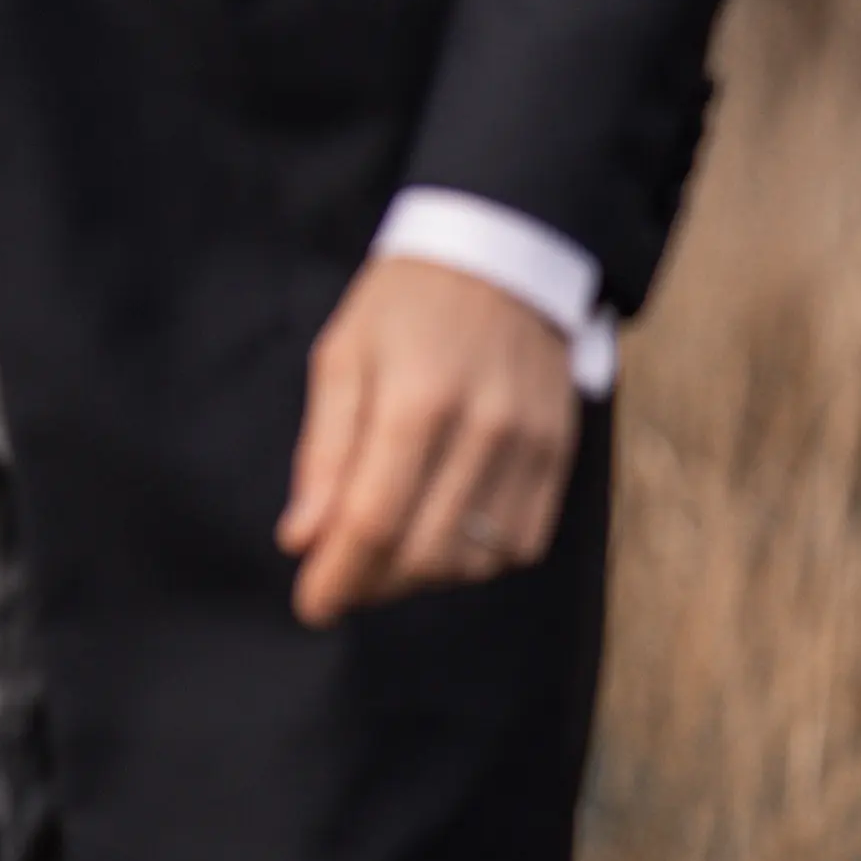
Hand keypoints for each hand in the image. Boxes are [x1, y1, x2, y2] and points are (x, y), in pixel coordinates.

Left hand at [279, 252, 579, 624]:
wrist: (501, 255)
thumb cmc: (404, 305)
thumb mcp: (342, 357)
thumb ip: (323, 452)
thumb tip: (301, 540)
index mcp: (417, 398)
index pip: (373, 520)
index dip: (338, 576)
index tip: (311, 604)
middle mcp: (484, 427)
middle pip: (425, 552)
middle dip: (372, 583)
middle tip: (340, 576)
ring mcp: (531, 445)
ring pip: (473, 560)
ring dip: (420, 576)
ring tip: (385, 552)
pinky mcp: (559, 455)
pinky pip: (518, 545)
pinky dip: (472, 560)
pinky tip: (438, 534)